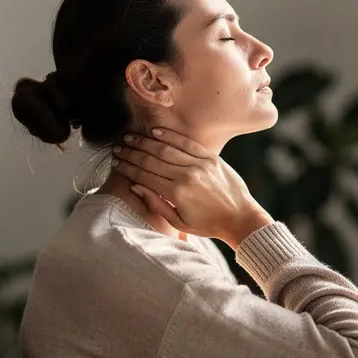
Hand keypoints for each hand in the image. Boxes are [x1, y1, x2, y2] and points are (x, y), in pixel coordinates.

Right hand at [112, 128, 272, 248]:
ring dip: (145, 142)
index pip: (145, 175)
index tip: (116, 162)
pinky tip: (156, 132)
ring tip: (131, 138)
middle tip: (118, 148)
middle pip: (152, 159)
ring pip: (167, 148)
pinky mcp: (212, 158)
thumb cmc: (209, 225)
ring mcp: (200, 165)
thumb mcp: (180, 223)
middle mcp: (187, 176)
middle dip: (132, 153)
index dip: (128, 168)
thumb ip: (157, 204)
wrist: (241, 218)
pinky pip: (188, 143)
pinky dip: (171, 136)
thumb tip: (136, 186)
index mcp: (177, 194)